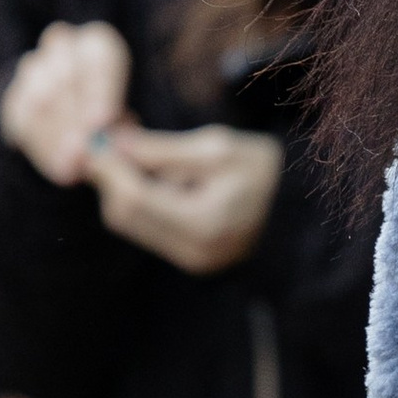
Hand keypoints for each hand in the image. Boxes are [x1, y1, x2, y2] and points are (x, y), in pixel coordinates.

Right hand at [0, 19, 132, 184]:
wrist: (88, 128)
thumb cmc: (120, 124)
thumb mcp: (130, 123)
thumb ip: (121, 130)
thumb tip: (112, 144)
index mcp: (97, 45)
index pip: (97, 60)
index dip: (99, 91)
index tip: (101, 122)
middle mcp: (63, 49)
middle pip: (63, 77)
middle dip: (72, 120)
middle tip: (82, 153)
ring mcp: (34, 71)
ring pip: (37, 99)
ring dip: (54, 138)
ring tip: (70, 169)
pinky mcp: (15, 99)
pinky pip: (20, 121)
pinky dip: (40, 148)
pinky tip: (56, 169)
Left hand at [88, 123, 282, 273]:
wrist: (299, 210)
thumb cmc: (265, 172)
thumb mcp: (217, 148)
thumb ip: (161, 149)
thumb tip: (112, 142)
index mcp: (204, 224)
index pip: (133, 198)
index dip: (108, 167)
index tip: (98, 137)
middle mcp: (194, 251)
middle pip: (124, 215)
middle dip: (112, 177)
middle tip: (114, 141)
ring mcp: (191, 260)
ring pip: (131, 223)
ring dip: (124, 187)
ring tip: (139, 154)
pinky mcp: (189, 258)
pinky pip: (147, 228)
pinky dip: (140, 200)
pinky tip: (155, 176)